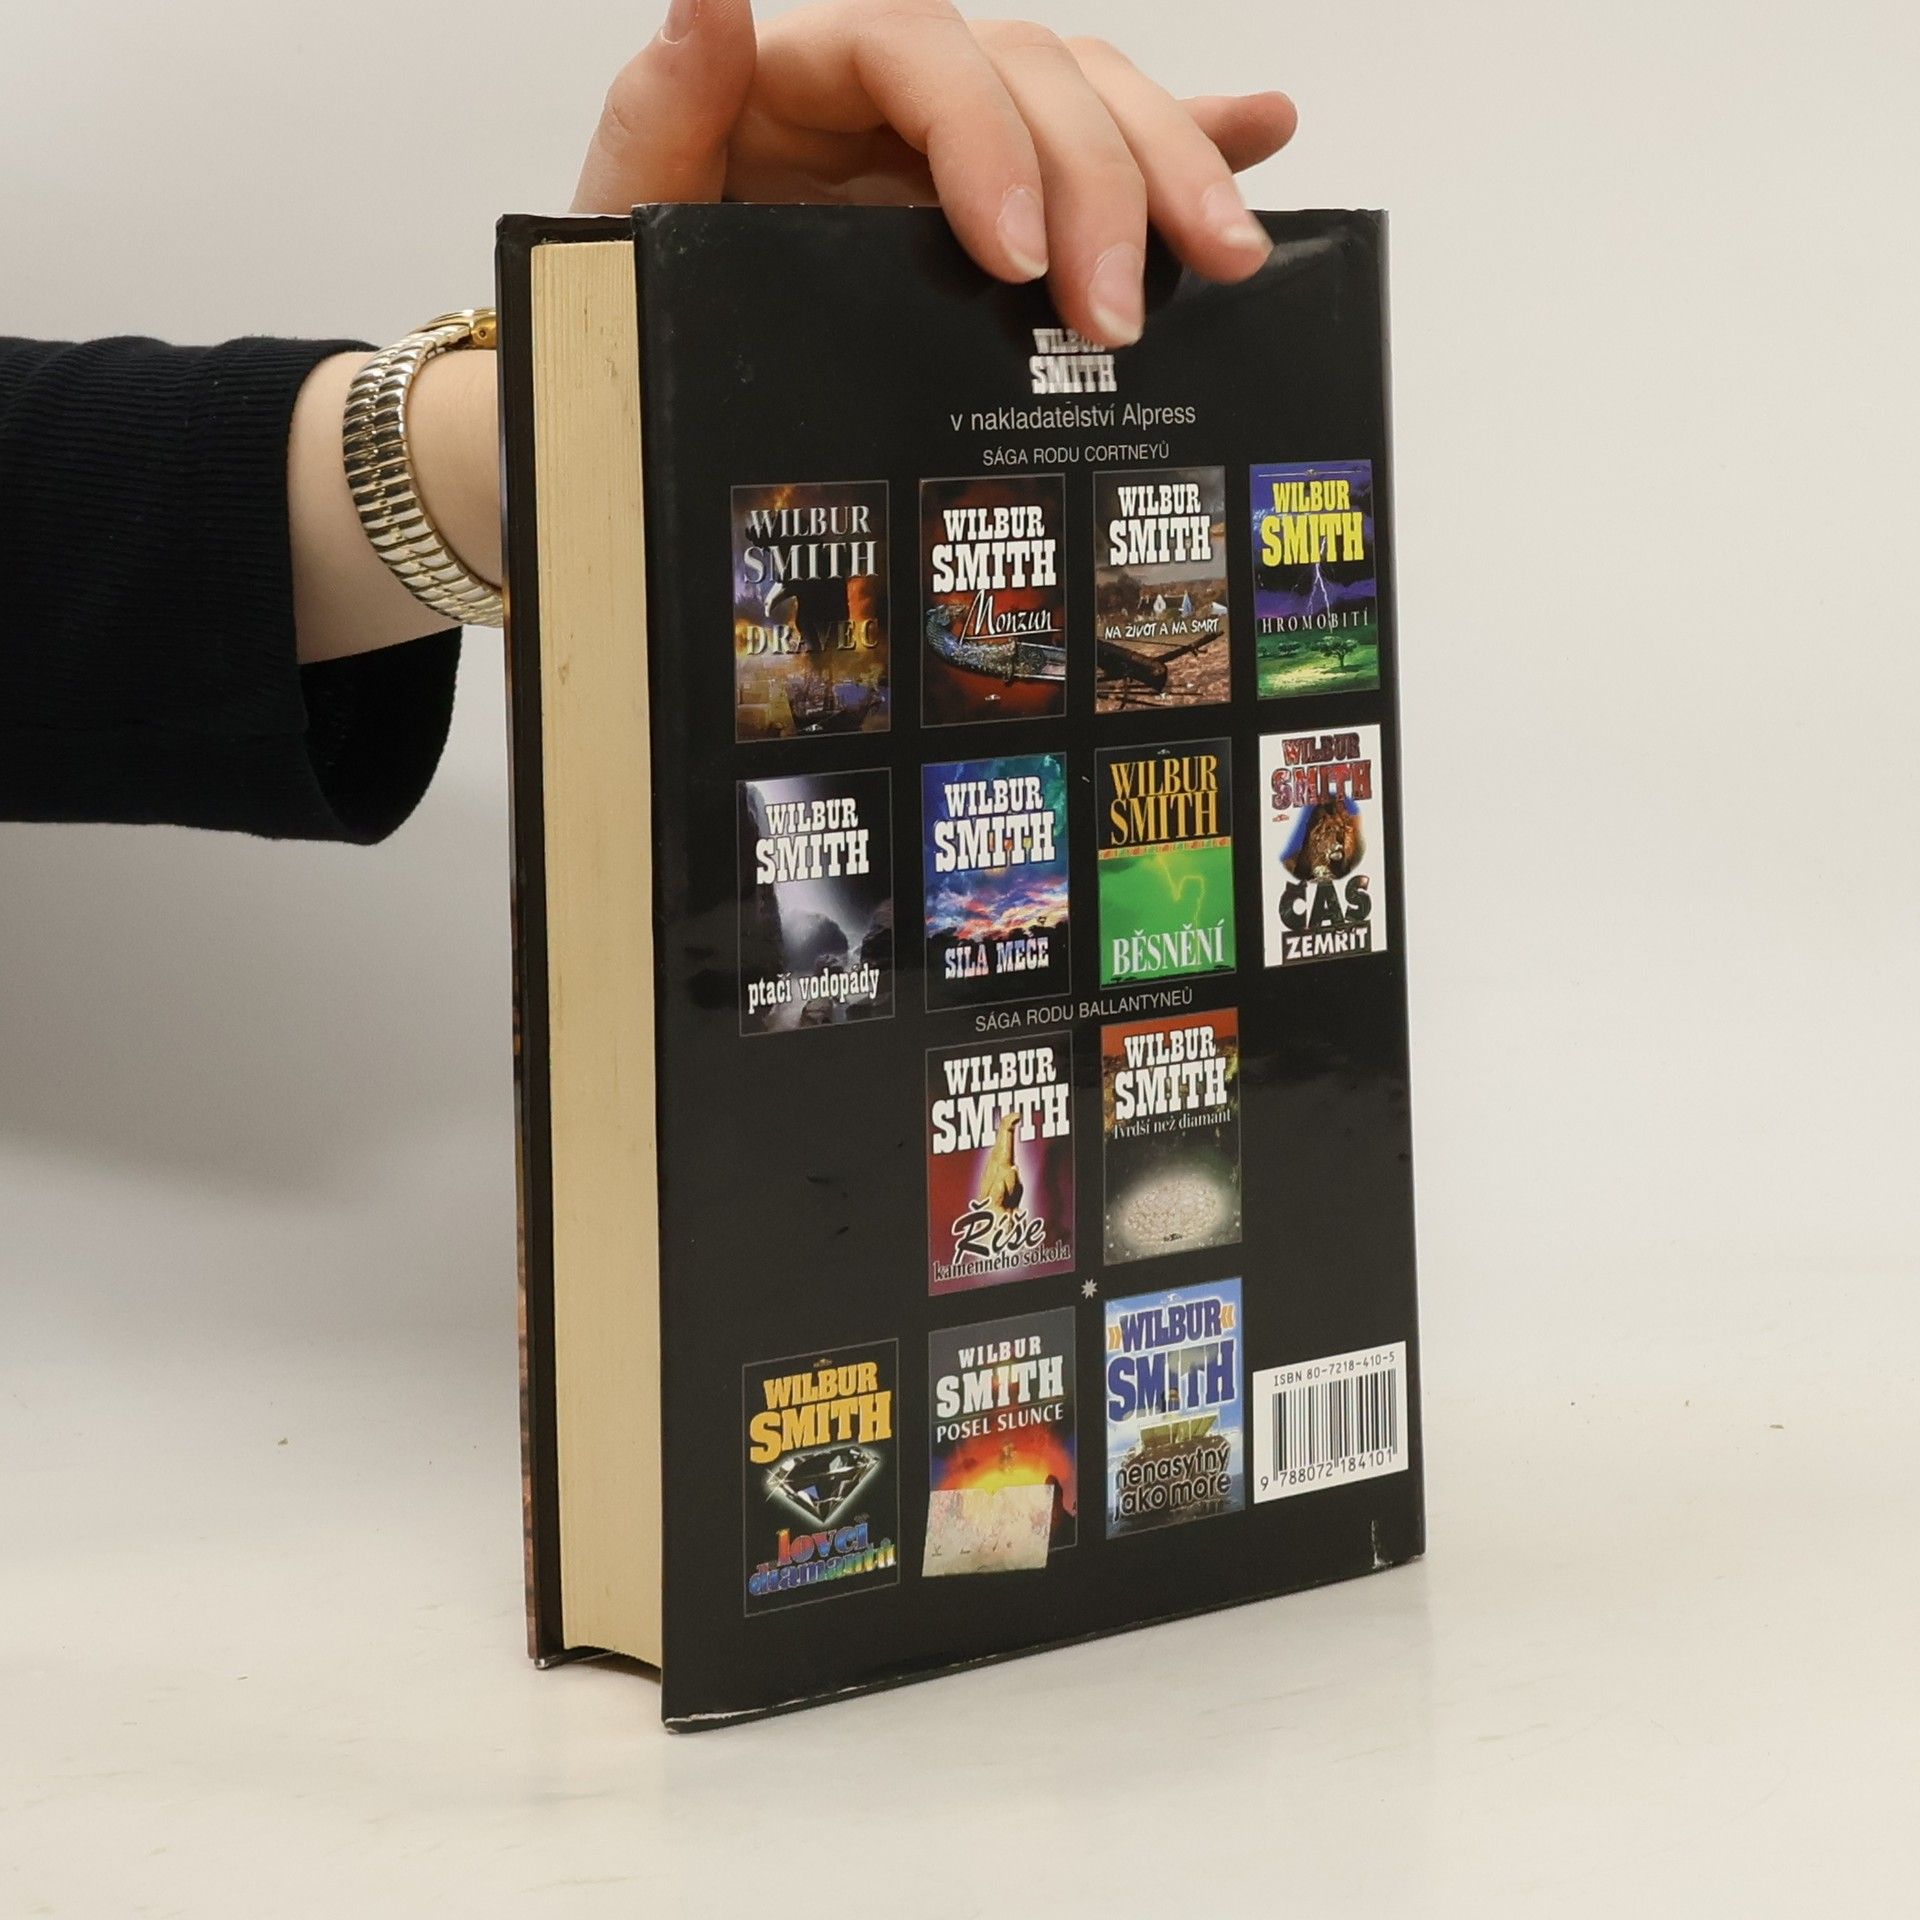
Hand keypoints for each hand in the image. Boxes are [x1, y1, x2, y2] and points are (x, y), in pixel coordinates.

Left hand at [573, 0, 1296, 347]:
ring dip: (1173, 171)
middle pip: (1037, 76)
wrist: (651, 385)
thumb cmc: (636, 296)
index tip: (1015, 261)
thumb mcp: (624, 209)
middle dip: (1102, 186)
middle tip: (1121, 317)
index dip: (987, 141)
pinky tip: (1267, 137)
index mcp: (810, 78)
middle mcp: (901, 101)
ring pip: (1092, 107)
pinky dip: (1191, 137)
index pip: (925, 54)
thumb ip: (662, 110)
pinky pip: (1105, 154)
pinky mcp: (1001, 210)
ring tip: (1231, 251)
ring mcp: (961, 154)